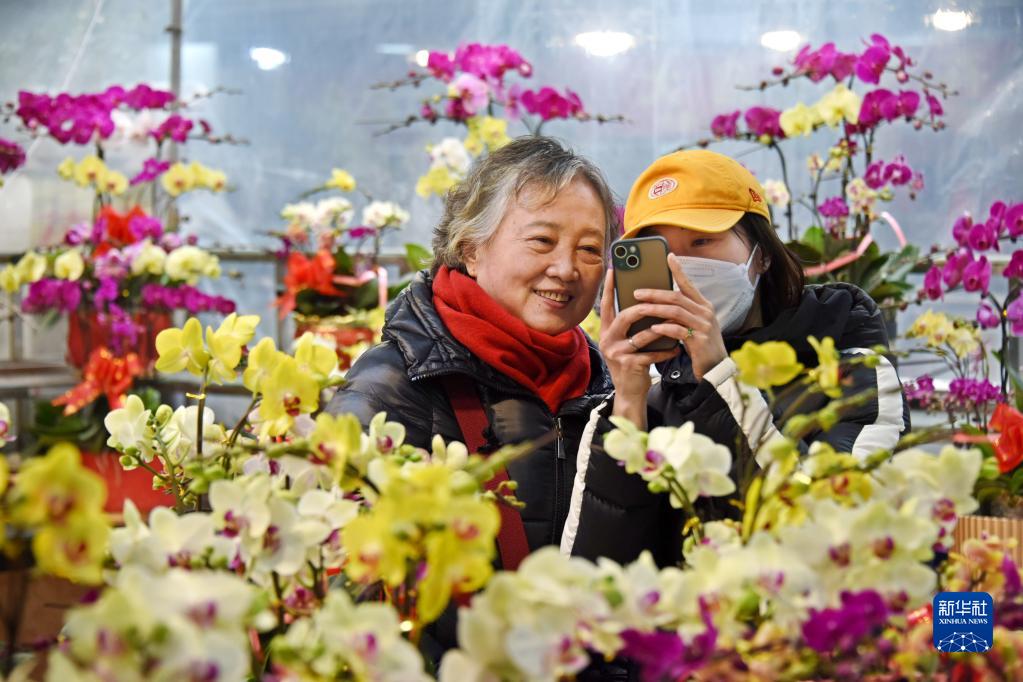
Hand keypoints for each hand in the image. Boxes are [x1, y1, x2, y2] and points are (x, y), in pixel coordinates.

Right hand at [598, 269, 680, 427]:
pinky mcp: (628, 365)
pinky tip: (676, 349)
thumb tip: (647, 301)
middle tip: (658, 301)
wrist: (630, 392)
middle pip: (625, 317)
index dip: (610, 287)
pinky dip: (666, 351)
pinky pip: (651, 354)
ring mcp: (617, 353)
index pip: (607, 304)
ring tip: (677, 325)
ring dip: (662, 330)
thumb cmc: (633, 362)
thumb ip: (631, 324)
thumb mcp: (627, 341)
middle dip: (644, 308)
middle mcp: (608, 340)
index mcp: (607, 330)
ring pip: (641, 335)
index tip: (615, 269)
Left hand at [632, 254, 726, 381]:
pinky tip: (653, 328)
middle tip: (637, 292)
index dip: (678, 270)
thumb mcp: (693, 325)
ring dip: (655, 309)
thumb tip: (659, 301)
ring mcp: (704, 326)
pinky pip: (679, 330)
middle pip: (677, 297)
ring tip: (639, 308)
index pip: (688, 284)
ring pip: (676, 312)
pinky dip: (664, 328)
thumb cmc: (700, 345)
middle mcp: (705, 312)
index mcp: (703, 306)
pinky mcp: (700, 341)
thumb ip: (681, 312)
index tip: (669, 256)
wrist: (716, 369)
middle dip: (655, 293)